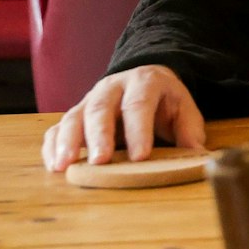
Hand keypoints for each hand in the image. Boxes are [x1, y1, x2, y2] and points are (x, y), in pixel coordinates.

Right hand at [40, 64, 204, 171]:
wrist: (144, 82)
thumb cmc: (165, 103)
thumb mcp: (184, 109)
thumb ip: (190, 130)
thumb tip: (197, 155)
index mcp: (144, 82)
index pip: (139, 104)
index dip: (139, 130)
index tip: (140, 157)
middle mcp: (112, 87)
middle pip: (101, 108)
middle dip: (99, 136)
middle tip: (100, 161)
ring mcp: (89, 100)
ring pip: (73, 117)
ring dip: (67, 142)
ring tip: (64, 166)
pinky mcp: (75, 115)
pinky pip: (56, 128)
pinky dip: (51, 146)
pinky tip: (54, 165)